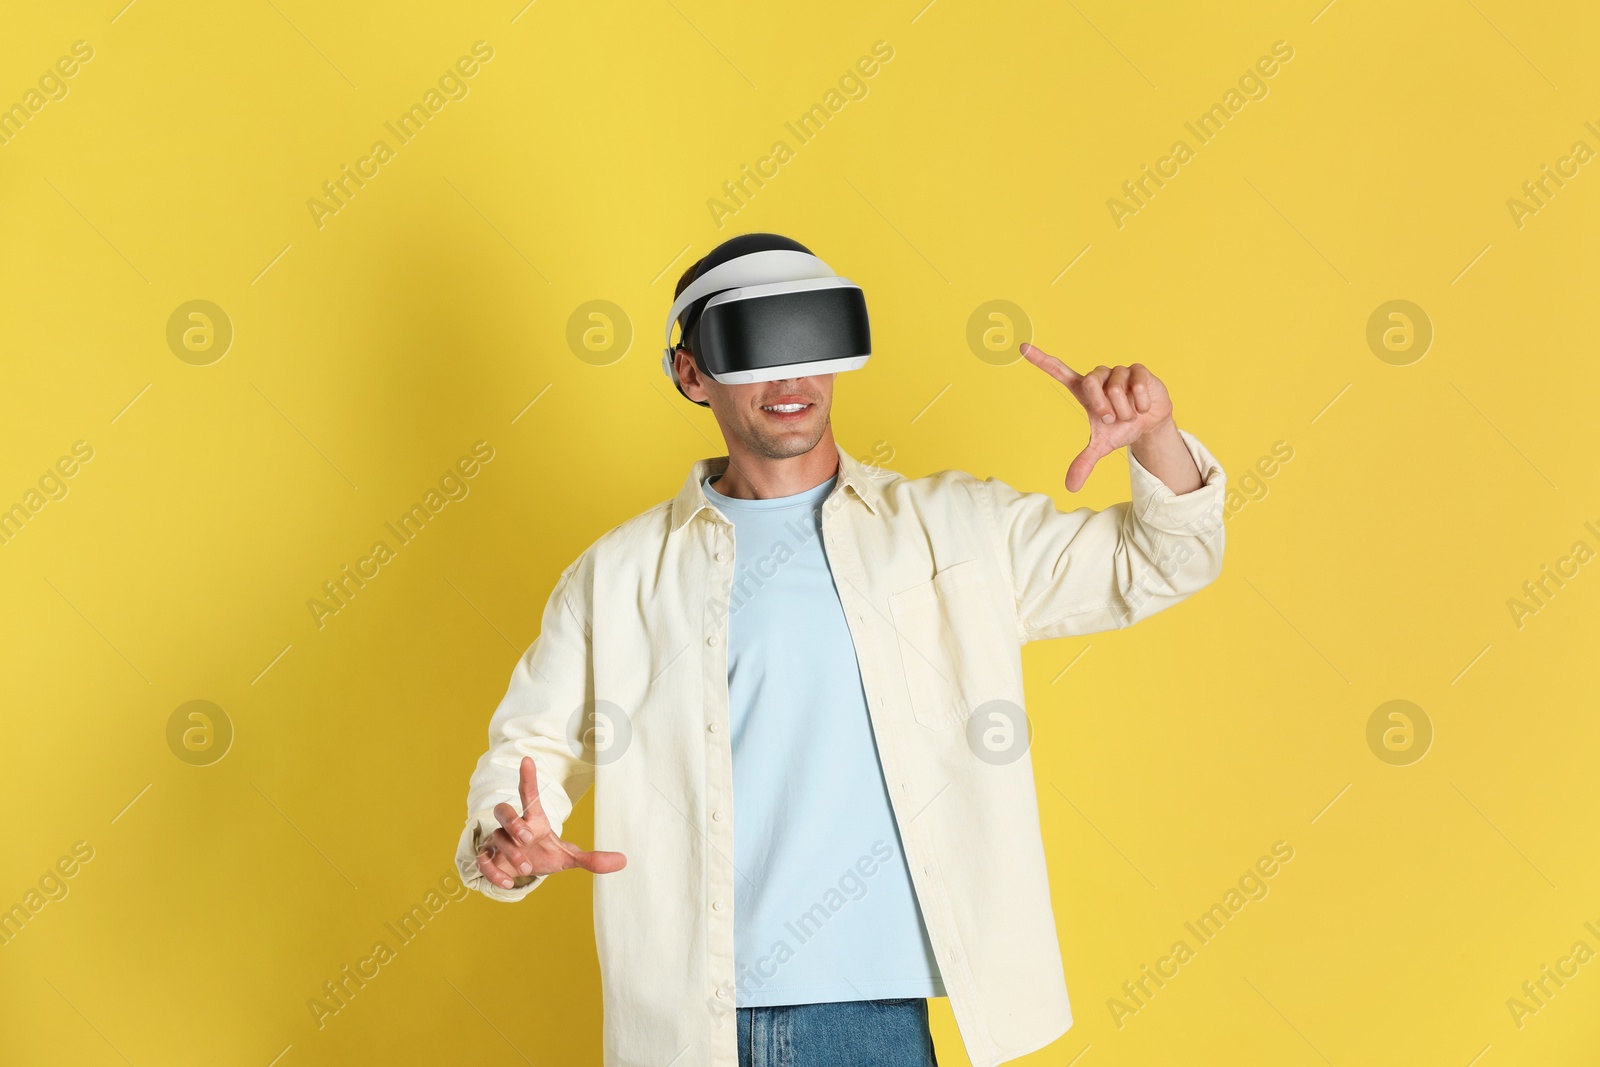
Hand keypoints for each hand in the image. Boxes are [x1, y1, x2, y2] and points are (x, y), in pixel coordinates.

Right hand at [475, 756, 626, 889]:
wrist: (519, 871)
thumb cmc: (542, 854)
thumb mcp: (567, 857)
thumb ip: (591, 858)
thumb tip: (624, 860)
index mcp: (533, 820)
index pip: (528, 794)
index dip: (528, 777)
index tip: (527, 759)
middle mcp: (513, 827)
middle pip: (503, 811)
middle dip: (513, 822)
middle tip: (526, 837)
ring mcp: (498, 841)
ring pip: (496, 838)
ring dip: (510, 853)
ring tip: (527, 867)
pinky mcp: (488, 858)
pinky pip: (483, 860)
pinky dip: (494, 872)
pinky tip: (508, 883)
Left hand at [1020, 343, 1174, 492]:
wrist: (1150, 424)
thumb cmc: (1120, 428)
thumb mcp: (1102, 446)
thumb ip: (1085, 462)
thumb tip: (1070, 486)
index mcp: (1083, 390)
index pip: (1058, 370)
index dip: (1041, 360)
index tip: (1023, 348)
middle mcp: (1098, 376)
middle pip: (1091, 382)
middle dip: (1102, 406)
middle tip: (1111, 419)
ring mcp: (1118, 371)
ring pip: (1116, 388)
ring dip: (1125, 409)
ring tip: (1129, 414)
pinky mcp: (1138, 370)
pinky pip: (1137, 384)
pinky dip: (1140, 403)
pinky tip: (1142, 407)